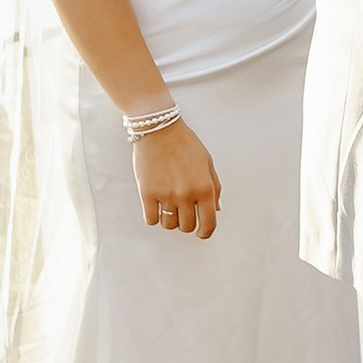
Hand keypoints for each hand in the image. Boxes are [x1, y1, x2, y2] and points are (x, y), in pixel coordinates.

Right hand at [133, 119, 220, 237]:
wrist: (159, 129)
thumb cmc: (185, 143)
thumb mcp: (207, 163)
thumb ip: (214, 188)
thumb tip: (215, 210)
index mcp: (205, 188)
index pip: (209, 223)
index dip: (205, 232)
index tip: (201, 233)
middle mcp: (186, 195)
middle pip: (186, 226)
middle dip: (186, 222)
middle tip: (182, 212)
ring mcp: (166, 195)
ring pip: (168, 225)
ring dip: (169, 219)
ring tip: (168, 206)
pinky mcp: (147, 193)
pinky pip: (151, 219)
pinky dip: (154, 216)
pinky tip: (156, 205)